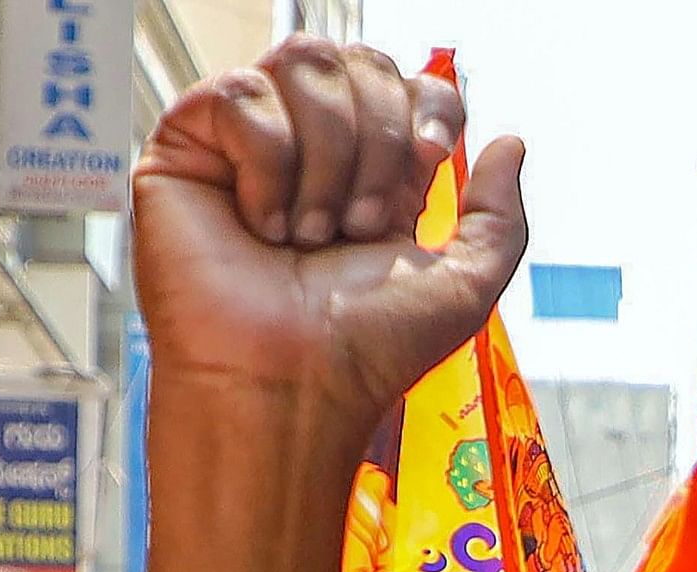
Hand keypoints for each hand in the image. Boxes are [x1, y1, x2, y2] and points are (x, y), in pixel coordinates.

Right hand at [133, 39, 528, 429]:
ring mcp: (245, 145)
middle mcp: (309, 150)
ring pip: (303, 64)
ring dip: (327, 157)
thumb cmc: (368, 351)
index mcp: (371, 173)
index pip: (407, 84)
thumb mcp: (465, 284)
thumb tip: (511, 140)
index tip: (429, 164)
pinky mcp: (186, 149)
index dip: (427, 107)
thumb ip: (500, 214)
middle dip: (376, 142)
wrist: (293, 385)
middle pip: (360, 62)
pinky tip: (259, 227)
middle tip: (357, 228)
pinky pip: (239, 93)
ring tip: (307, 236)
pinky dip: (266, 162)